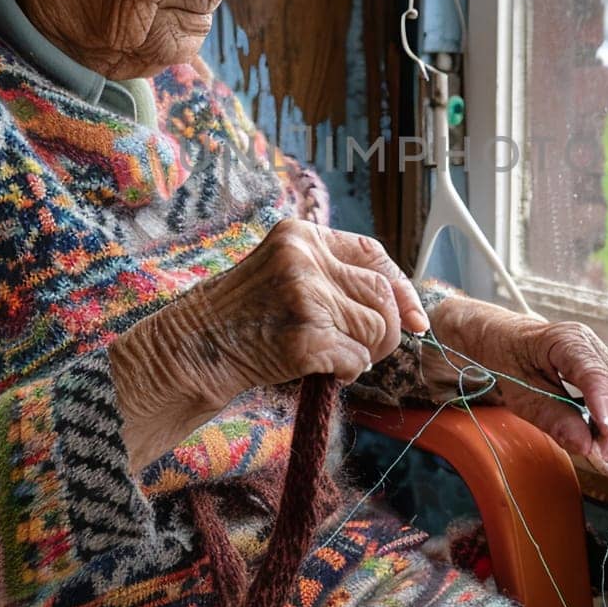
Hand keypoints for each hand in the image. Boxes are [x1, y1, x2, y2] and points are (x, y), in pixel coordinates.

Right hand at [143, 218, 428, 409]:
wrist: (192, 349)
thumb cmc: (241, 317)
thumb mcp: (283, 273)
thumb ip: (332, 275)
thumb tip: (405, 306)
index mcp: (300, 235)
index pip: (374, 254)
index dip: (401, 287)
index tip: (415, 317)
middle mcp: (304, 258)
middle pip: (382, 294)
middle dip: (388, 329)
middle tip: (369, 349)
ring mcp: (303, 296)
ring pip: (377, 329)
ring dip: (367, 352)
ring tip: (337, 357)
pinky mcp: (304, 337)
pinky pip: (356, 359)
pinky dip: (349, 372)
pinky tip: (324, 370)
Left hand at [430, 297, 607, 464]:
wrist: (500, 339)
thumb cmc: (505, 358)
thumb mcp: (518, 393)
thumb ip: (551, 417)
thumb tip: (585, 446)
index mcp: (568, 340)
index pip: (594, 375)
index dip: (604, 409)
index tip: (605, 441)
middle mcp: (592, 345)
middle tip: (600, 458)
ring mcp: (601, 356)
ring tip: (600, 452)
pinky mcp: (604, 371)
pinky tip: (601, 439)